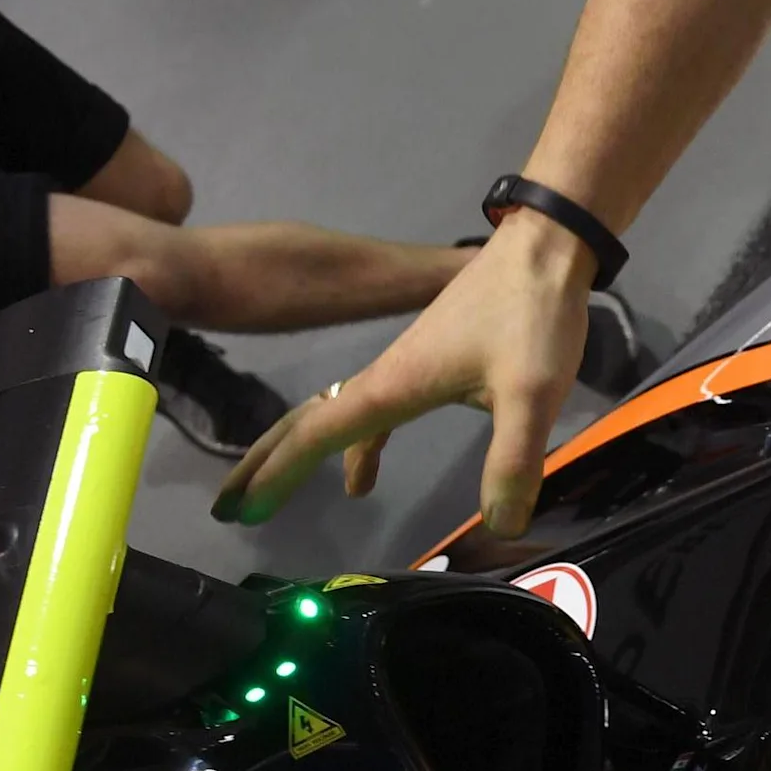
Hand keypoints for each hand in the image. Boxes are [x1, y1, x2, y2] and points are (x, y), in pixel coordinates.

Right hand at [212, 209, 596, 538]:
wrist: (544, 247)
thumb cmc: (531, 313)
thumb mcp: (530, 393)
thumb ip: (513, 459)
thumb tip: (500, 524)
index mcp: (392, 385)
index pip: (318, 435)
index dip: (278, 475)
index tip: (241, 510)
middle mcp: (383, 375)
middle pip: (307, 423)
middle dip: (265, 464)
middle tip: (226, 506)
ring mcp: (401, 365)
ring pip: (333, 414)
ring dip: (299, 452)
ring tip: (271, 491)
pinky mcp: (426, 360)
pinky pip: (369, 409)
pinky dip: (355, 445)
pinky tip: (362, 475)